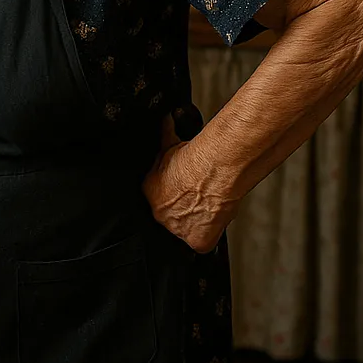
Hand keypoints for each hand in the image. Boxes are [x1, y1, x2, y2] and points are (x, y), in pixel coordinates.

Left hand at [142, 114, 234, 252]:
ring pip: (185, 230)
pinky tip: (214, 221)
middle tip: (197, 199)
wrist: (213, 169)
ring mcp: (176, 229)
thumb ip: (166, 135)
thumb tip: (167, 118)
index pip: (156, 200)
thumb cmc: (195, 156)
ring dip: (195, 220)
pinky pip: (201, 244)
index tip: (182, 192)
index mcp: (149, 191)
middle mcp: (159, 213)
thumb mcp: (172, 142)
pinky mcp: (196, 241)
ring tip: (208, 206)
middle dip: (181, 210)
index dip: (171, 196)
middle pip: (169, 217)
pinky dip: (209, 235)